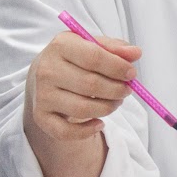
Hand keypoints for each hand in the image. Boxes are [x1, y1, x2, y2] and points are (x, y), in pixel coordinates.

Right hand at [24, 31, 140, 144]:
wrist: (44, 75)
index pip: (94, 57)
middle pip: (90, 84)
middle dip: (116, 90)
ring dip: (107, 108)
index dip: (117, 67)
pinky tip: (99, 123)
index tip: (132, 73)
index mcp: (61, 45)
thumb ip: (115, 48)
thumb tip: (135, 53)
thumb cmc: (75, 59)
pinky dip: (87, 131)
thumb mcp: (93, 46)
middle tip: (127, 90)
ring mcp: (42, 95)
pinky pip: (66, 131)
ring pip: (82, 109)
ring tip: (116, 102)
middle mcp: (47, 70)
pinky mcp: (41, 116)